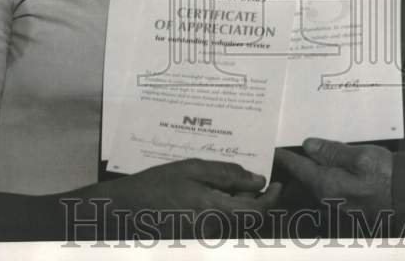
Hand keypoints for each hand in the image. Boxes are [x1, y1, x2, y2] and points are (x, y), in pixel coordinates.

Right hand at [96, 159, 281, 237]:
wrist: (127, 206)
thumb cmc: (159, 182)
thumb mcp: (194, 168)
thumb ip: (227, 175)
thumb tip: (258, 180)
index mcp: (213, 210)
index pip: (256, 212)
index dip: (272, 199)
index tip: (277, 184)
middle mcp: (212, 229)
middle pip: (245, 215)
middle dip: (249, 195)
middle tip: (243, 175)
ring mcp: (204, 235)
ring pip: (233, 218)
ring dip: (235, 201)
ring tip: (219, 181)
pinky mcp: (197, 236)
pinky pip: (219, 222)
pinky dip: (221, 207)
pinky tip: (207, 192)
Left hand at [275, 139, 392, 218]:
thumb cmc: (385, 174)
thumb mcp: (360, 157)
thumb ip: (332, 152)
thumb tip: (307, 145)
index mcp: (326, 184)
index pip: (298, 167)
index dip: (283, 156)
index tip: (270, 147)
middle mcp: (326, 196)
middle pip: (303, 176)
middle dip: (293, 161)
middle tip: (282, 143)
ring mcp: (336, 201)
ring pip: (314, 180)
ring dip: (307, 166)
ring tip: (301, 149)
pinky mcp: (345, 201)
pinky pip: (326, 184)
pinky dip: (321, 171)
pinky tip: (324, 160)